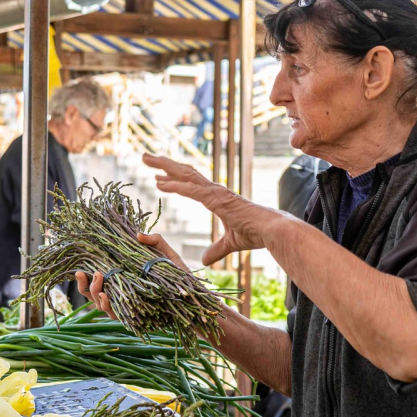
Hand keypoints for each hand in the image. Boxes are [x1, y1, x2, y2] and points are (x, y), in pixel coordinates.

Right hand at [75, 232, 184, 320]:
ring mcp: (127, 308)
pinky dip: (109, 306)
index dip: (84, 276)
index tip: (79, 267)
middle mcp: (122, 295)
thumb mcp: (167, 254)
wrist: (194, 297)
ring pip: (101, 305)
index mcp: (123, 279)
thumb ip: (154, 241)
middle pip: (93, 294)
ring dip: (95, 293)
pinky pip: (116, 315)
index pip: (97, 279)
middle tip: (83, 273)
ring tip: (99, 278)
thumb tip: (137, 234)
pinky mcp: (135, 318)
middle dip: (84, 285)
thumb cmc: (180, 275)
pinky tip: (106, 296)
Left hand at [143, 153, 292, 265]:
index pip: (191, 183)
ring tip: (146, 159)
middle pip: (184, 172)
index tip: (158, 177)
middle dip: (163, 164)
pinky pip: (192, 190)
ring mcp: (215, 192)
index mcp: (216, 197)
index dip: (174, 178)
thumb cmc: (255, 234)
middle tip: (145, 156)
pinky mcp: (217, 199)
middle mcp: (214, 190)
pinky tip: (160, 183)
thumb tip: (204, 259)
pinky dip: (175, 186)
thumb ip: (216, 250)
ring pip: (185, 175)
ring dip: (164, 166)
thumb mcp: (230, 244)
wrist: (271, 231)